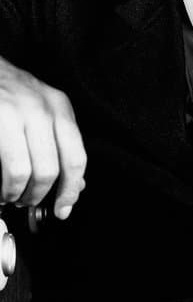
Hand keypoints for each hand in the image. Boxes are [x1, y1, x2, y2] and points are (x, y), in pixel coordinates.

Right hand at [0, 57, 84, 218]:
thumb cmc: (7, 92)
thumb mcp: (42, 110)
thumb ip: (60, 144)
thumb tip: (77, 184)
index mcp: (60, 107)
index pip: (76, 157)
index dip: (71, 189)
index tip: (64, 208)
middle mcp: (40, 108)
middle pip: (50, 169)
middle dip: (37, 195)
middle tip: (27, 202)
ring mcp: (13, 112)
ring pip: (22, 171)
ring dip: (14, 192)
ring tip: (8, 195)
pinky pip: (3, 163)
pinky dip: (0, 184)